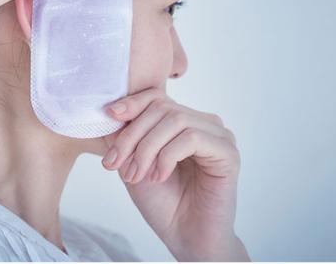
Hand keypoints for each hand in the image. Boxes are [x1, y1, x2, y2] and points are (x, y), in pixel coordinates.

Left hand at [100, 87, 249, 260]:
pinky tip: (160, 176)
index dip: (131, 103)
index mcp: (183, 122)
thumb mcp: (132, 165)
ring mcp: (218, 136)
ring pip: (175, 120)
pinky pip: (192, 138)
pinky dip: (167, 156)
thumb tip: (107, 110)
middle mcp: (203, 124)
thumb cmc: (163, 204)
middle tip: (116, 164)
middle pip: (162, 107)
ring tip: (137, 175)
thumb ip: (123, 138)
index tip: (109, 116)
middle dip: (132, 135)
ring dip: (147, 148)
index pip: (156, 97)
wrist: (186, 238)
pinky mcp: (227, 152)